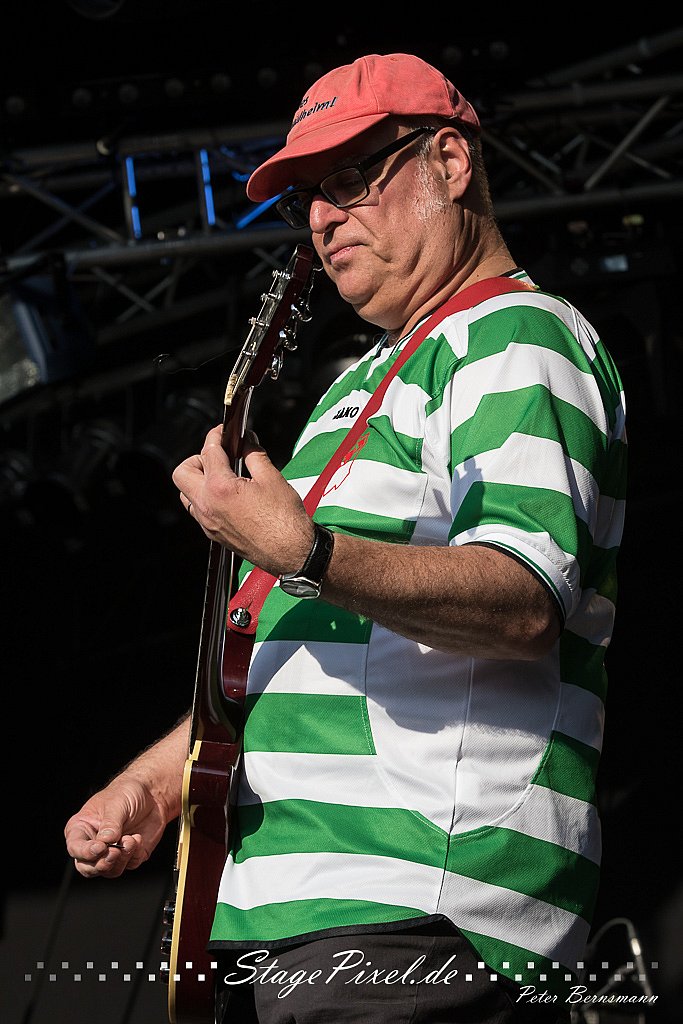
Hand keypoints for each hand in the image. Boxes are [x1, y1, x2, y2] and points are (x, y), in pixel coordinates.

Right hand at [64, 777, 167, 878]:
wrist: (151, 793)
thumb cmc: (126, 792)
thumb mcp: (116, 803)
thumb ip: (110, 823)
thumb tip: (106, 841)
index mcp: (81, 829)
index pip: (75, 848)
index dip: (85, 852)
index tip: (101, 847)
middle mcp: (93, 844)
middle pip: (88, 868)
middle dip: (102, 864)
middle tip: (116, 852)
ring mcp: (110, 852)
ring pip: (109, 871)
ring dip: (122, 858)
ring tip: (131, 839)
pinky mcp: (129, 857)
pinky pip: (130, 865)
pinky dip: (135, 854)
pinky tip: (138, 838)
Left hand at [172, 425, 314, 575]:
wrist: (292, 552)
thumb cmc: (285, 521)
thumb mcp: (272, 478)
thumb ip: (254, 455)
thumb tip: (248, 442)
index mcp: (220, 488)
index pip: (208, 451)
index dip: (216, 435)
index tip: (223, 431)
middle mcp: (208, 506)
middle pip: (183, 472)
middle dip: (198, 458)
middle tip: (218, 455)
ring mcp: (208, 523)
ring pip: (186, 494)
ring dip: (198, 480)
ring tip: (222, 475)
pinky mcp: (213, 534)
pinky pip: (198, 510)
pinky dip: (205, 497)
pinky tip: (227, 495)